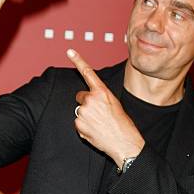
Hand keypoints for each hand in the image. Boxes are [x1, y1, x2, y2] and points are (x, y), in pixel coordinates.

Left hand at [66, 49, 144, 168]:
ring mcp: (83, 112)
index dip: (78, 60)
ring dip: (86, 116)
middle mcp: (90, 99)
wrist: (124, 142)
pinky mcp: (78, 124)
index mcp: (102, 92)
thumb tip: (87, 101)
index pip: (87, 72)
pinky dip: (84, 127)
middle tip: (99, 113)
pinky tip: (95, 130)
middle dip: (86, 103)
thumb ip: (100, 98)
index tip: (69, 51)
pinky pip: (78, 123)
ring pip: (79, 110)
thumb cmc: (122, 124)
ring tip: (99, 123)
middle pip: (81, 96)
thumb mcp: (114, 104)